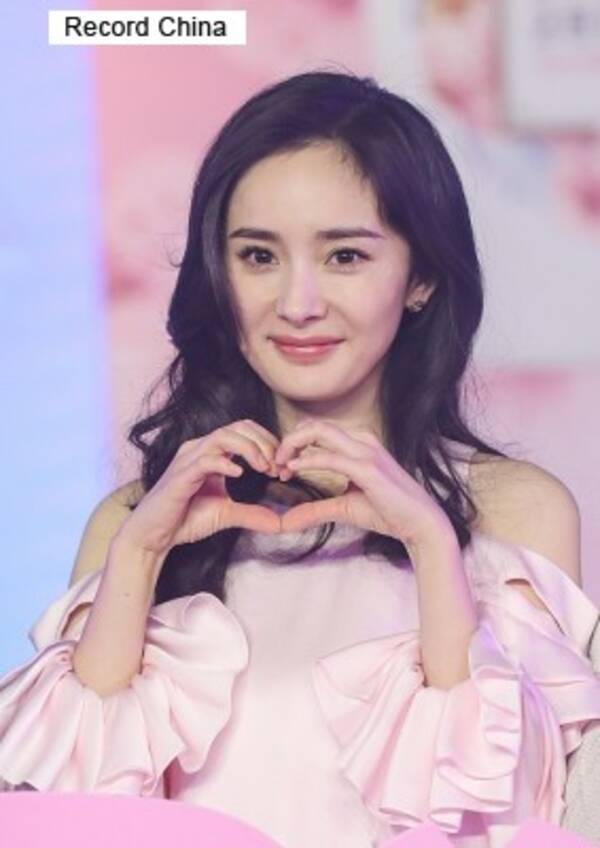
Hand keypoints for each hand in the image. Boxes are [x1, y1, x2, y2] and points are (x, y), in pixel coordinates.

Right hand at [117, 419, 282, 556]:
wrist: (153, 536)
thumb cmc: (185, 519)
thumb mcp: (227, 514)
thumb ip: (253, 514)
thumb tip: (279, 522)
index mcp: (212, 452)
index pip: (246, 430)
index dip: (269, 443)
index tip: (283, 467)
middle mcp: (200, 449)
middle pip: (239, 426)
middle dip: (265, 443)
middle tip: (279, 467)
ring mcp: (188, 460)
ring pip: (224, 436)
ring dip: (250, 449)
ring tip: (264, 468)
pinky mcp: (180, 476)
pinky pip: (204, 460)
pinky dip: (225, 463)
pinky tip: (240, 474)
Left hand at [275, 419, 453, 550]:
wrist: (421, 524)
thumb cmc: (389, 513)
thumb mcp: (344, 508)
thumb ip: (316, 509)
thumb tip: (287, 520)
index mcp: (359, 444)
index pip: (319, 431)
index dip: (295, 444)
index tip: (282, 467)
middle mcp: (363, 441)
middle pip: (315, 425)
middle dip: (289, 439)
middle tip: (274, 462)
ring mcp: (366, 452)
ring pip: (320, 432)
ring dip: (294, 445)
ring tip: (279, 465)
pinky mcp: (368, 468)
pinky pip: (331, 458)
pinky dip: (308, 461)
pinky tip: (293, 468)